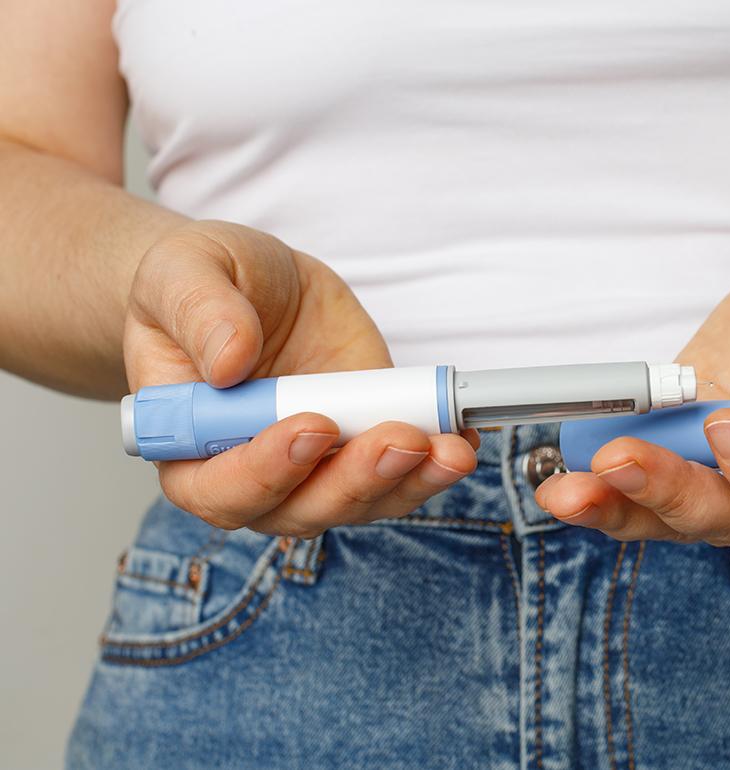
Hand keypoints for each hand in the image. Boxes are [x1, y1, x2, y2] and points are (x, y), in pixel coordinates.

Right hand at [124, 220, 477, 537]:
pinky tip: (461, 437)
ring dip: (408, 481)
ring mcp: (314, 467)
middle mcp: (252, 474)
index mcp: (189, 447)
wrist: (250, 283)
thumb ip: (199, 313)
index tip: (312, 428)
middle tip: (400, 439)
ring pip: (361, 501)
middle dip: (355, 480)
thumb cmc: (199, 286)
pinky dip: (435, 462)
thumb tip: (229, 361)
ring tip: (448, 447)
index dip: (265, 472)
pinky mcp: (364, 445)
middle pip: (301, 509)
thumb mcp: (183, 272)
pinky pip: (402, 473)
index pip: (219, 488)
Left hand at [536, 241, 729, 547]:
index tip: (726, 422)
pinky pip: (634, 483)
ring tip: (562, 488)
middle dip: (665, 494)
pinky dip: (595, 482)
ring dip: (612, 504)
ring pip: (665, 514)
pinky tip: (555, 470)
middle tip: (614, 461)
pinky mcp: (676, 453)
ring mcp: (718, 477)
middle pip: (722, 518)